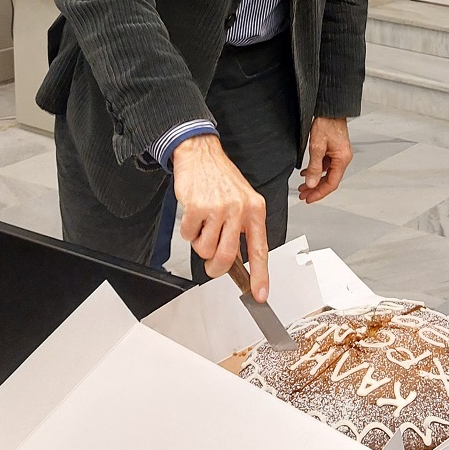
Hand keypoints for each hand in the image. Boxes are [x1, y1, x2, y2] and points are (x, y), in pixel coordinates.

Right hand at [171, 135, 269, 300]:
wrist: (202, 155)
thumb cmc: (222, 180)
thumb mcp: (244, 201)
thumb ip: (243, 229)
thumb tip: (237, 262)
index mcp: (255, 210)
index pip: (260, 249)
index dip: (260, 275)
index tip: (259, 294)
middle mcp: (239, 209)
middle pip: (226, 256)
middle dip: (215, 268)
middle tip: (211, 265)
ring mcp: (218, 208)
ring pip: (205, 249)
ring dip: (199, 243)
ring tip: (203, 225)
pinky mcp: (197, 207)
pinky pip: (188, 235)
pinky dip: (188, 230)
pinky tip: (194, 214)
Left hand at [298, 116, 353, 202]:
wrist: (329, 108)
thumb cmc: (326, 123)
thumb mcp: (316, 147)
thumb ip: (314, 167)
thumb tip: (311, 184)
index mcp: (342, 159)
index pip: (332, 183)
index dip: (319, 193)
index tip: (309, 199)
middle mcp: (343, 158)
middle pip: (330, 180)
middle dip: (316, 189)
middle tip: (303, 195)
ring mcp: (339, 154)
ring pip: (327, 173)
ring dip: (315, 180)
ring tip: (303, 186)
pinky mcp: (334, 149)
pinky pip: (326, 165)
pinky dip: (316, 170)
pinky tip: (306, 172)